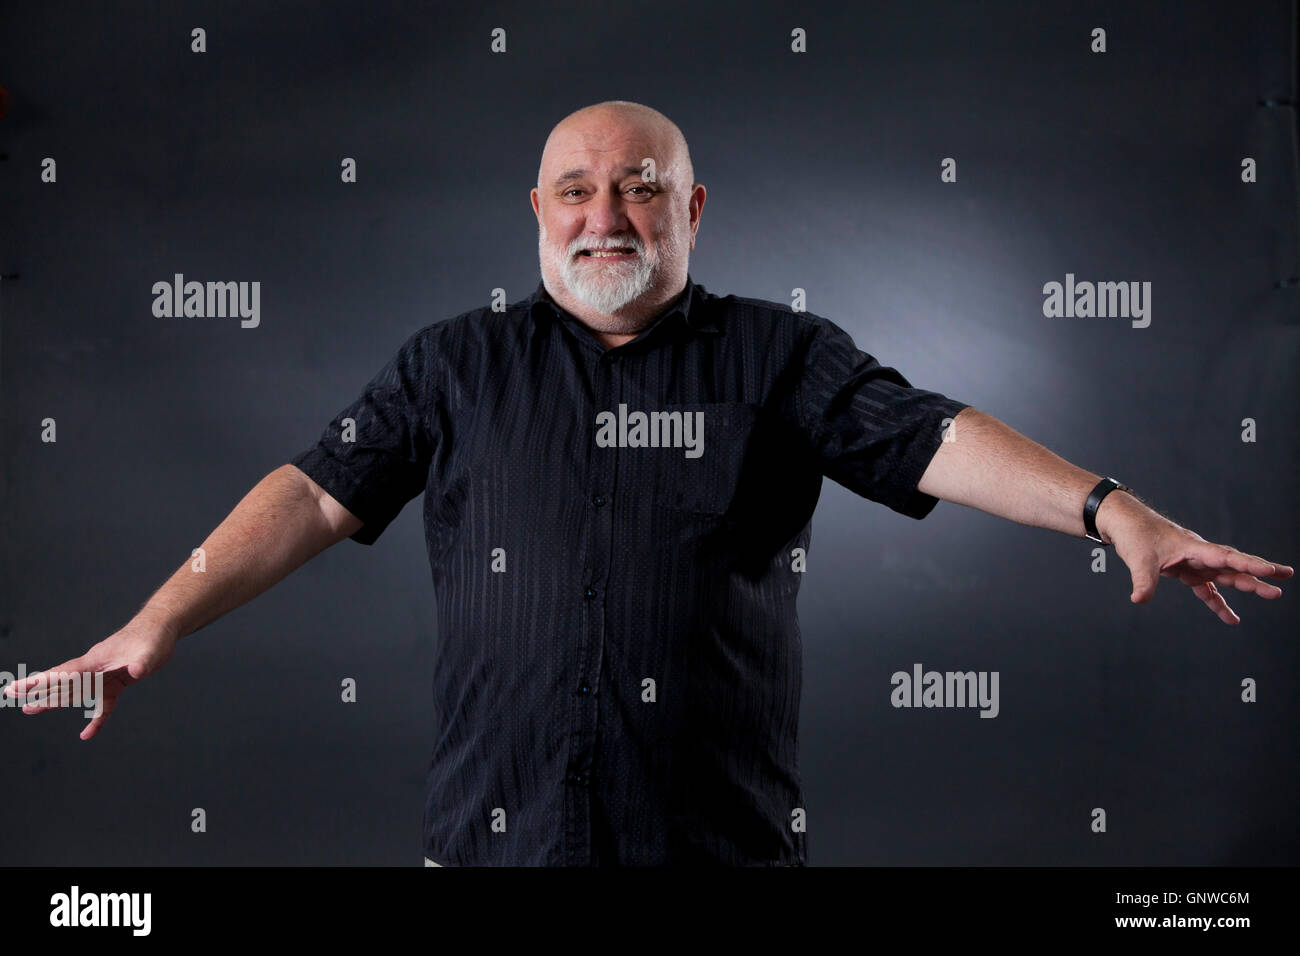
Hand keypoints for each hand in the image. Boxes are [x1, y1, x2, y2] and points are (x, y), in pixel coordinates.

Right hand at [2, 613, 178, 738]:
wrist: (162, 629)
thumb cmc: (153, 637)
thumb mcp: (149, 651)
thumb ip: (141, 662)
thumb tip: (137, 671)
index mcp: (95, 661)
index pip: (61, 673)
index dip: (39, 682)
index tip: (15, 687)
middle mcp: (95, 669)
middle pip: (61, 683)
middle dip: (37, 691)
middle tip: (12, 698)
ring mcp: (104, 676)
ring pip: (75, 692)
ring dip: (54, 702)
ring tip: (30, 709)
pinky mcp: (117, 682)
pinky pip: (102, 705)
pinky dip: (96, 719)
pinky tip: (87, 734)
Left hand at [1098, 494, 1292, 623]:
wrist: (1125, 525)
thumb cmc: (1135, 535)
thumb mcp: (1138, 559)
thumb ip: (1143, 581)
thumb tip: (1139, 600)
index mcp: (1193, 547)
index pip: (1226, 556)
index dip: (1249, 563)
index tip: (1271, 569)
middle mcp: (1199, 555)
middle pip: (1233, 565)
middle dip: (1259, 572)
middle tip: (1285, 577)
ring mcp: (1194, 563)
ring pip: (1225, 576)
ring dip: (1247, 586)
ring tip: (1273, 594)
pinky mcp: (1186, 571)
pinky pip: (1207, 589)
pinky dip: (1217, 603)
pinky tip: (1231, 618)